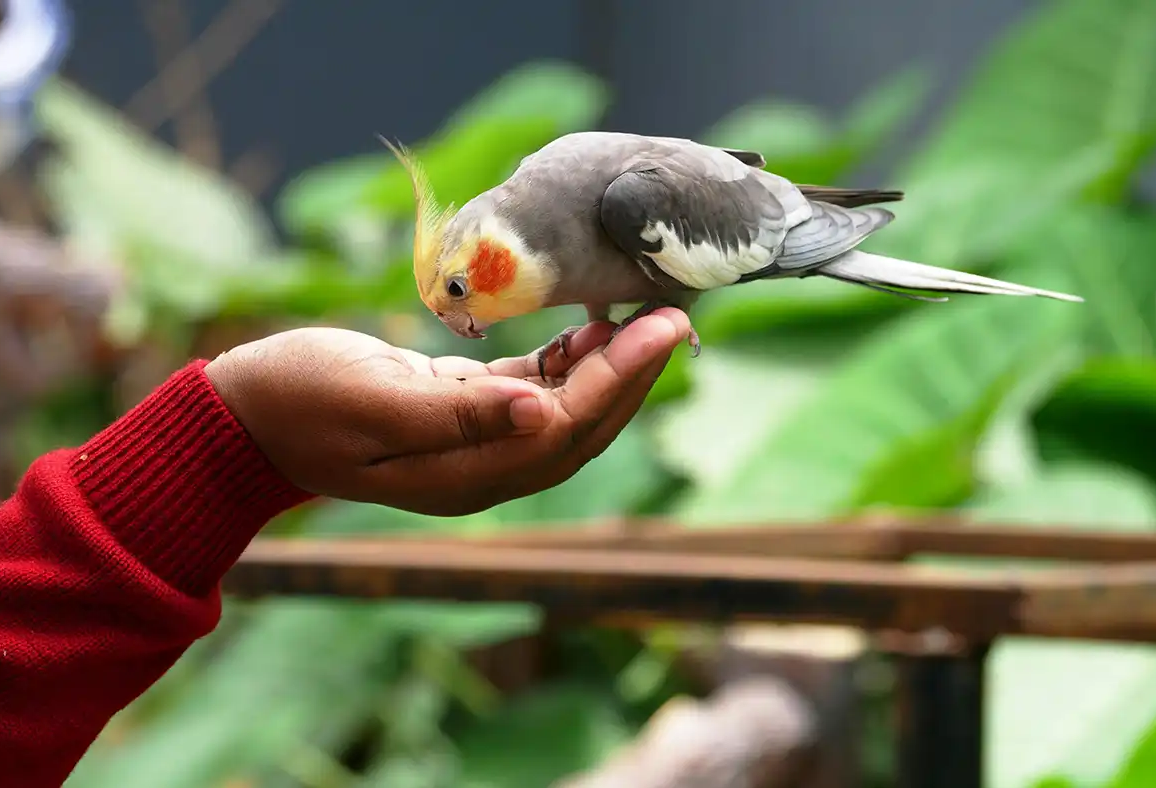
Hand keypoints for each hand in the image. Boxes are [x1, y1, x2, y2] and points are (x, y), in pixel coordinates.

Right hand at [204, 309, 690, 515]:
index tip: (664, 329)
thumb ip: (457, 415)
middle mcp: (481, 467)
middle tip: (676, 316)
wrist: (245, 414)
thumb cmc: (298, 401)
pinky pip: (531, 392)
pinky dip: (566, 362)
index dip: (621, 381)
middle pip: (580, 427)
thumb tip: (543, 412)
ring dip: (608, 367)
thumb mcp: (373, 402)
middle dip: (633, 375)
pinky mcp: (459, 412)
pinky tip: (589, 327)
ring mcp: (472, 444)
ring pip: (563, 409)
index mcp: (466, 474)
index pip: (566, 430)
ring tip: (646, 315)